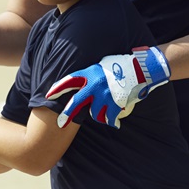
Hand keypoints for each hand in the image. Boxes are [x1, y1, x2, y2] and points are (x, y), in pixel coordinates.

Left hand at [45, 47, 170, 128]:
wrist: (140, 69)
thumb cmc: (121, 65)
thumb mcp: (102, 65)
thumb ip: (91, 75)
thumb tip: (82, 84)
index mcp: (90, 73)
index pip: (69, 81)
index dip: (57, 88)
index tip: (48, 95)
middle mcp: (95, 85)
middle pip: (76, 103)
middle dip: (67, 114)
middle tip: (60, 123)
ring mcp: (105, 96)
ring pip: (94, 114)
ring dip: (99, 115)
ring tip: (105, 111)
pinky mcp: (115, 105)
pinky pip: (109, 119)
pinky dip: (112, 121)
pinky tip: (115, 122)